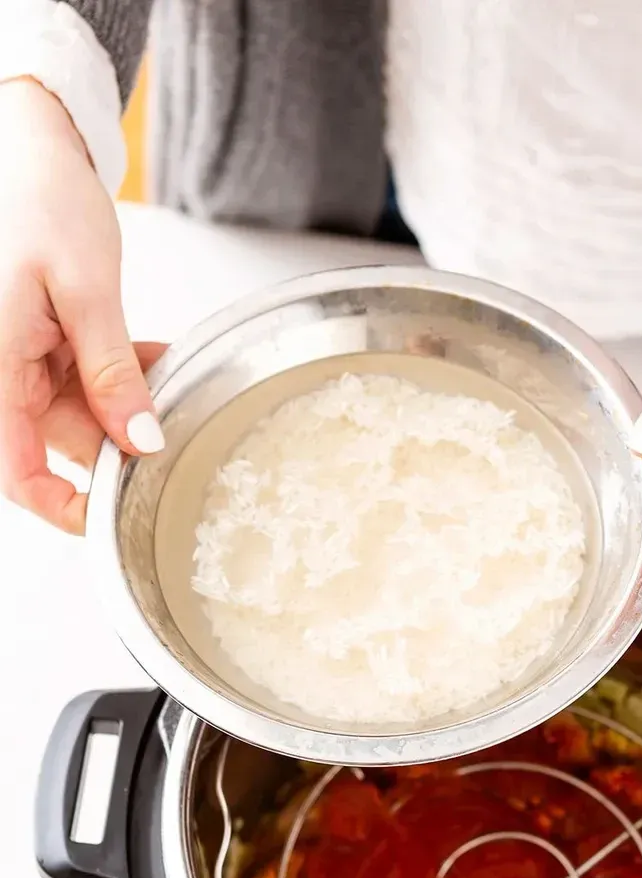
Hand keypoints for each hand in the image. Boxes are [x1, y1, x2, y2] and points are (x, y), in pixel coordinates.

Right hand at [0, 80, 165, 533]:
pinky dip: (122, 379)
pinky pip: (84, 384)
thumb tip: (140, 444)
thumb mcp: (87, 289)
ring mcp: (19, 362)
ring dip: (129, 406)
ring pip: (80, 417)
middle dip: (120, 441)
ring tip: (171, 374)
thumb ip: (113, 373)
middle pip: (58, 445)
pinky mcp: (39, 348)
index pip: (18, 472)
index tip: (116, 519)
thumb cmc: (37, 197)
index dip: (66, 507)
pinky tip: (157, 357)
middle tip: (174, 426)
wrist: (28, 144)